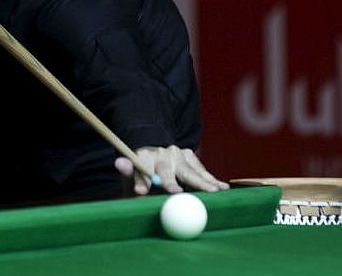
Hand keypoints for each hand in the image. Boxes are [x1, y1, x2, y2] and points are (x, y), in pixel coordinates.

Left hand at [115, 145, 229, 194]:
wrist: (156, 150)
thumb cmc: (142, 170)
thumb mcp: (131, 174)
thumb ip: (128, 173)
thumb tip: (118, 162)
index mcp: (143, 158)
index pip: (140, 169)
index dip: (140, 180)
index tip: (140, 192)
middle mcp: (161, 154)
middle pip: (166, 169)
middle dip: (170, 181)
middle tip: (175, 192)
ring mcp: (178, 154)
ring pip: (189, 170)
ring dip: (201, 181)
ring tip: (214, 191)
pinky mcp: (190, 156)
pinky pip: (201, 171)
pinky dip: (210, 179)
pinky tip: (222, 187)